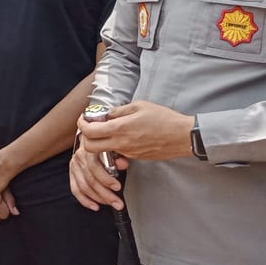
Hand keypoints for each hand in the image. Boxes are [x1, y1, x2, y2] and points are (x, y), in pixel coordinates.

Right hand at [69, 134, 127, 210]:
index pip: (94, 167)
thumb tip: (122, 164)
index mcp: (89, 150)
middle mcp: (79, 158)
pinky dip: (85, 200)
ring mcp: (74, 166)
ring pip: (84, 187)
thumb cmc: (105, 144)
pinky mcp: (72, 174)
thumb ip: (119, 155)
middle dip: (106, 194)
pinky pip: (76, 190)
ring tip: (111, 204)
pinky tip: (94, 206)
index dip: (106, 179)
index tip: (117, 187)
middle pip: (90, 180)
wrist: (92, 139)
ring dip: (98, 198)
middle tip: (117, 202)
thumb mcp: (114, 147)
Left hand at [78, 101, 193, 161]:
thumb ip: (120, 111)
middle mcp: (121, 144)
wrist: (183, 136)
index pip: (89, 131)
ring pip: (104, 153)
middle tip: (92, 128)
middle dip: (87, 138)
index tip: (84, 119)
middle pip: (90, 148)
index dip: (82, 124)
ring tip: (110, 131)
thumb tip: (108, 114)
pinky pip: (118, 154)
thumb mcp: (140, 106)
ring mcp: (128, 153)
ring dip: (101, 143)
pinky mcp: (136, 158)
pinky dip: (115, 147)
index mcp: (120, 129)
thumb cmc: (164, 119)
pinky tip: (125, 137)